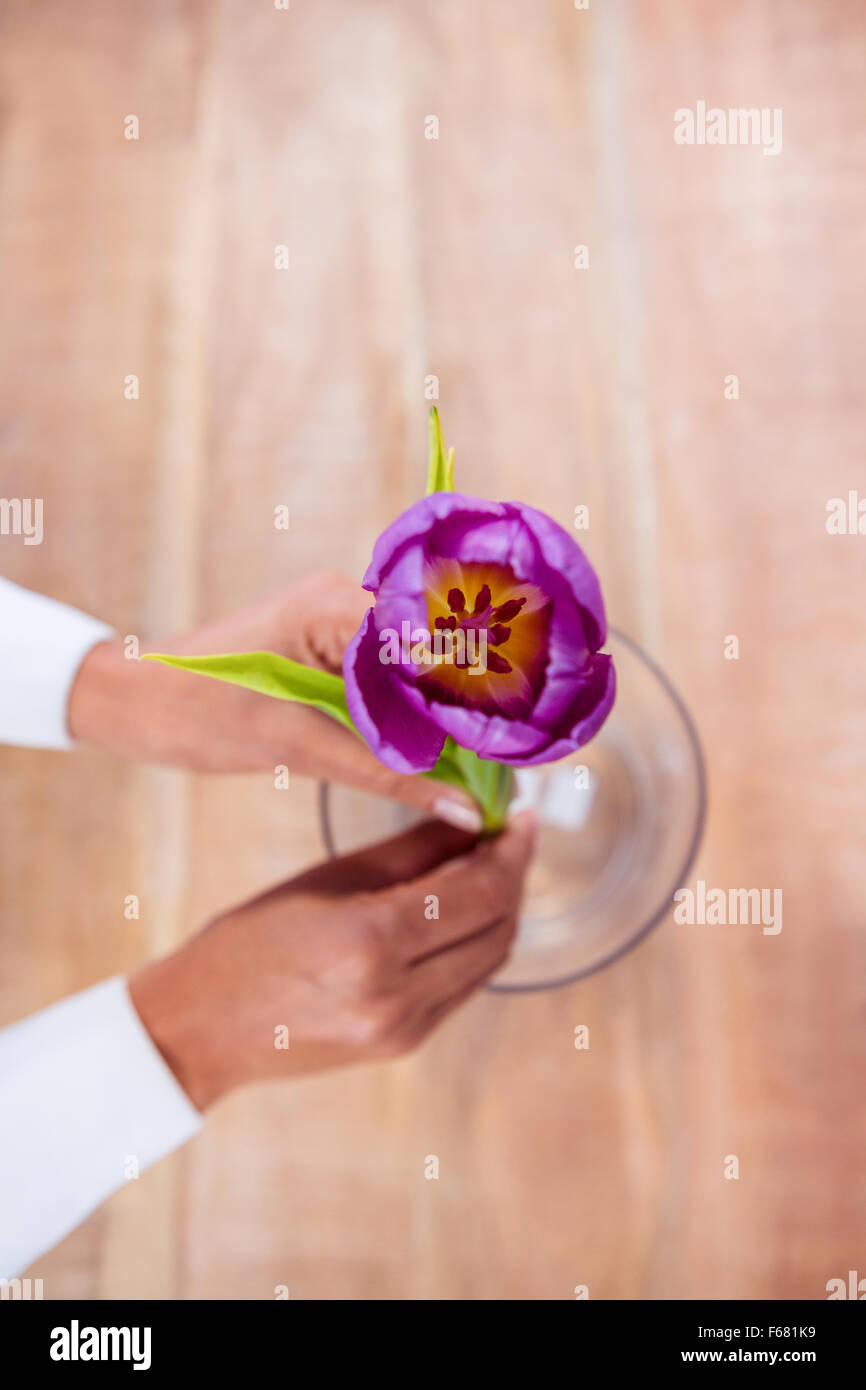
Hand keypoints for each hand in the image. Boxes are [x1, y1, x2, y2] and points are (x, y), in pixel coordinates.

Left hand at [67, 570, 481, 830]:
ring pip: (420, 671)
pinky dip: (417, 717)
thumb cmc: (196, 710)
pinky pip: (393, 681)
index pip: (439, 643)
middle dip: (476, 706)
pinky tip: (442, 754)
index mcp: (338, 605)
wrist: (133, 702)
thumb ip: (386, 775)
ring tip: (489, 765)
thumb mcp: (296, 747)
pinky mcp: (333, 648)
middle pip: (439, 653)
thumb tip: (466, 809)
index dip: (482, 693)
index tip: (517, 745)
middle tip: (514, 763)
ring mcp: (341, 622)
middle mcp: (348, 600)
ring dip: (449, 715)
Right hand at [129, 812, 536, 1108]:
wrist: (201, 1029)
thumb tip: (475, 817)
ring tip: (490, 866)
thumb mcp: (328, 879)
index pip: (480, 890)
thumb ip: (411, 850)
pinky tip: (463, 911)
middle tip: (510, 834)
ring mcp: (405, 1029)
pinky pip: (463, 986)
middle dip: (513, 875)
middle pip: (497, 927)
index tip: (523, 816)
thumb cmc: (250, 940)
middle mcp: (397, 995)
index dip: (512, 849)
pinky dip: (474, 944)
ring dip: (500, 911)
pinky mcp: (404, 1045)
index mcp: (371, 943)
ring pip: (489, 960)